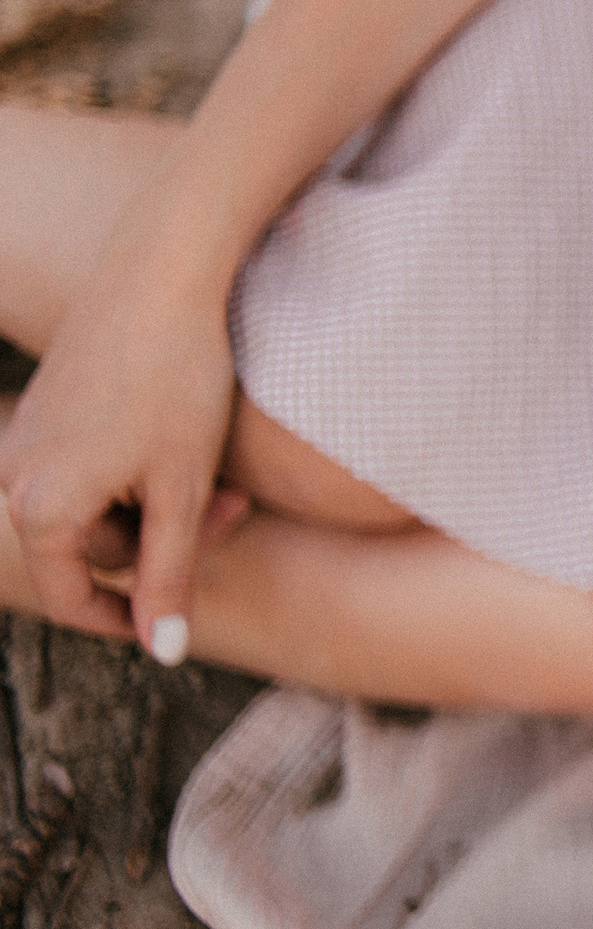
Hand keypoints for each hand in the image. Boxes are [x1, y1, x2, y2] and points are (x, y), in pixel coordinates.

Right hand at [0, 215, 237, 659]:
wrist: (162, 276)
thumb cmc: (176, 382)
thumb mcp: (181, 491)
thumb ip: (169, 575)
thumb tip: (164, 652)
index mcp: (35, 508)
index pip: (77, 595)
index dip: (132, 617)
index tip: (179, 623)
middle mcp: (12, 475)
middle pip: (96, 547)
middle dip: (165, 539)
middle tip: (234, 507)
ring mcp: (26, 438)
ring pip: (98, 505)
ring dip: (159, 503)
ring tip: (221, 473)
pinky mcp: (48, 406)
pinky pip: (91, 465)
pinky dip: (141, 469)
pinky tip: (186, 439)